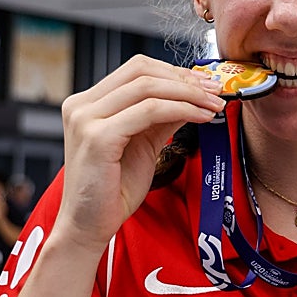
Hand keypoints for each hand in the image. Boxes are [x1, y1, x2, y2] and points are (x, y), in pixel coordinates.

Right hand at [55, 55, 225, 252]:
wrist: (89, 226)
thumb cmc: (113, 190)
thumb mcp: (142, 144)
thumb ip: (161, 117)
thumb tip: (192, 95)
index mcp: (88, 103)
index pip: (135, 69)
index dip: (174, 72)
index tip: (204, 83)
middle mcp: (81, 105)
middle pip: (141, 69)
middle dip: (184, 78)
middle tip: (215, 90)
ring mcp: (86, 119)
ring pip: (148, 87)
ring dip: (188, 93)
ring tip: (214, 105)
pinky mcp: (97, 137)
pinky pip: (149, 111)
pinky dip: (181, 109)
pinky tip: (201, 117)